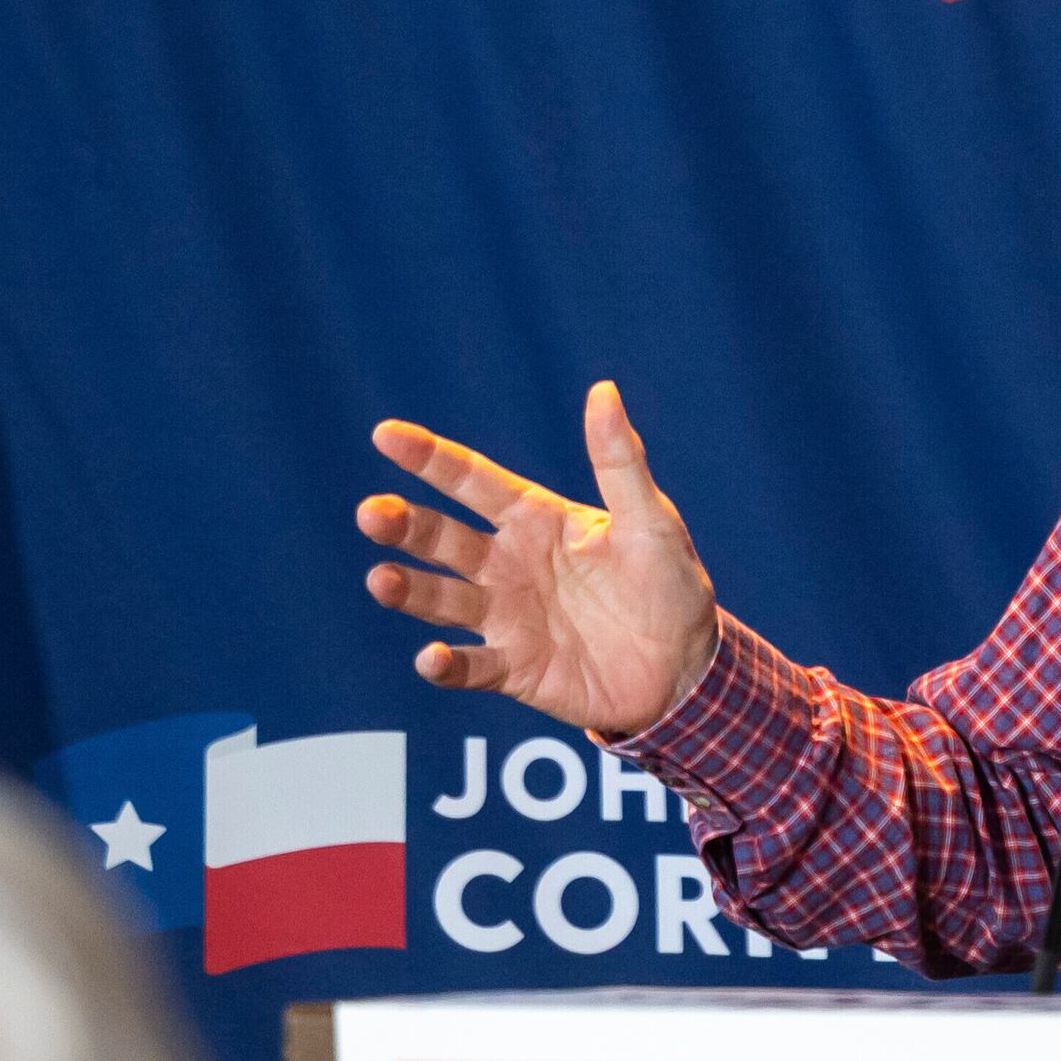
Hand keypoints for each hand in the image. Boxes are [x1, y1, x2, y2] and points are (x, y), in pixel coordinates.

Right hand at [357, 381, 718, 740]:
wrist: (687, 669)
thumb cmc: (670, 584)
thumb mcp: (651, 520)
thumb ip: (620, 462)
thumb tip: (603, 390)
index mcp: (536, 521)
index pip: (473, 481)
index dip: (430, 458)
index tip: (386, 435)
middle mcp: (509, 565)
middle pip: (442, 539)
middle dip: (404, 526)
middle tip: (372, 514)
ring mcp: (507, 618)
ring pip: (443, 600)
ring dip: (409, 590)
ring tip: (381, 580)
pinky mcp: (515, 669)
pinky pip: (472, 668)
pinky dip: (447, 666)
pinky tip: (432, 658)